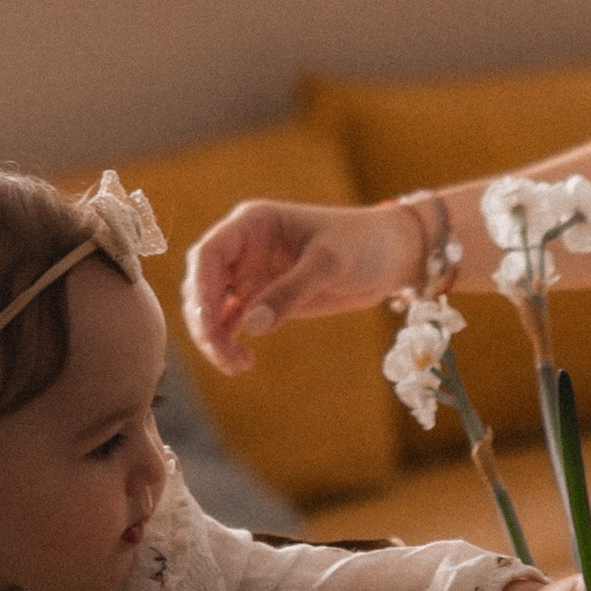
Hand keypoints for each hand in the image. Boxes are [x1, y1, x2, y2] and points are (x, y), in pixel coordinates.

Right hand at [183, 200, 411, 375]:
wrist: (390, 256)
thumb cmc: (362, 244)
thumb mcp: (329, 262)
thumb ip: (290, 291)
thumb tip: (249, 326)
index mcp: (252, 224)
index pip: (208, 254)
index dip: (201, 289)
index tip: (208, 324)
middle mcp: (244, 248)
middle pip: (202, 284)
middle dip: (204, 321)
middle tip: (223, 355)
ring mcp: (251, 274)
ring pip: (212, 308)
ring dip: (214, 338)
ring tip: (238, 366)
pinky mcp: (263, 299)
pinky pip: (232, 322)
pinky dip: (229, 343)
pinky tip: (243, 363)